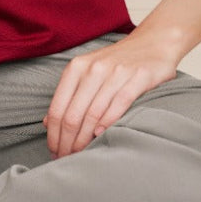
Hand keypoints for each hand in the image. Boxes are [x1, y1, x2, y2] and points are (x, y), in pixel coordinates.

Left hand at [44, 30, 180, 158]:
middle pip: (73, 114)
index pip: (58, 108)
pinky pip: (119, 104)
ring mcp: (116, 72)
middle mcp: (94, 68)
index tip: (54, 151)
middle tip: (66, 159)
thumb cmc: (117, 63)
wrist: (153, 43)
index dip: (53, 134)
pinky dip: (108, 123)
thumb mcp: (87, 73)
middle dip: (67, 142)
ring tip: (80, 155)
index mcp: (77, 67)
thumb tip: (47, 123)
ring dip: (84, 140)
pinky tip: (100, 136)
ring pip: (93, 114)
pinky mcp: (138, 77)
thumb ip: (69, 95)